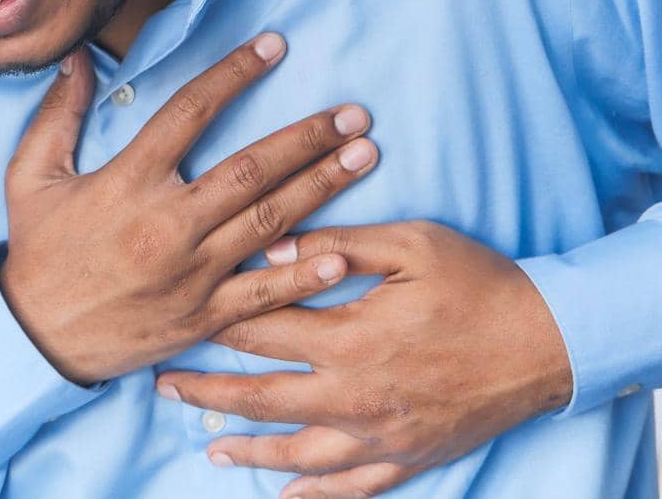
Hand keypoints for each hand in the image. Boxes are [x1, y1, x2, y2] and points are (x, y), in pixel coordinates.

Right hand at [0, 33, 380, 385]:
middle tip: (354, 114)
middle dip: (308, 137)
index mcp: (128, 182)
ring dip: (323, 186)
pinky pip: (264, 294)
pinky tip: (344, 253)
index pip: (190, 112)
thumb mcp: (29, 177)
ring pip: (269, 222)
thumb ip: (57, 115)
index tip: (274, 45)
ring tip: (365, 157)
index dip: (235, 73)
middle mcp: (167, 224)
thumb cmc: (37, 252)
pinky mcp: (203, 316)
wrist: (34, 338)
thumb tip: (77, 58)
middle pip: (251, 169)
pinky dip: (305, 274)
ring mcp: (191, 273)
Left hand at [157, 221, 573, 498]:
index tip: (176, 314)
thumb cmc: (481, 283)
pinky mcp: (410, 455)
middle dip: (207, 392)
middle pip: (262, 397)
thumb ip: (341, 243)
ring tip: (210, 448)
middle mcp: (356, 393)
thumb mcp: (411, 244)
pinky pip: (355, 486)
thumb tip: (277, 245)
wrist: (552, 341)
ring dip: (249, 451)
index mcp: (350, 336)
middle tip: (163, 386)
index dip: (214, 319)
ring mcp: (383, 433)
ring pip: (299, 452)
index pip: (261, 329)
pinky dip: (317, 495)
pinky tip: (287, 497)